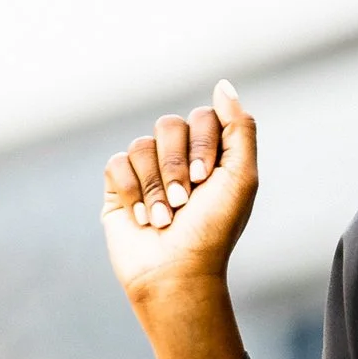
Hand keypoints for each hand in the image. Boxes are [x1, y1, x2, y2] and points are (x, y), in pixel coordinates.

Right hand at [102, 80, 258, 305]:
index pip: (202, 117)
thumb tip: (223, 85)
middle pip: (168, 124)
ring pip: (142, 144)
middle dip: (176, 166)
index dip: (203, 146)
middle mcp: (179, 158)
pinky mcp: (120, 187)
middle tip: (185, 201)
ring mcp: (147, 172)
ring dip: (155, 187)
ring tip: (164, 218)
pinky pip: (117, 163)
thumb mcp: (241, 177)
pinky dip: (132, 191)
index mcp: (211, 154)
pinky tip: (142, 218)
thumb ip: (239, 128)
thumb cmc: (213, 230)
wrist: (175, 273)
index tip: (206, 180)